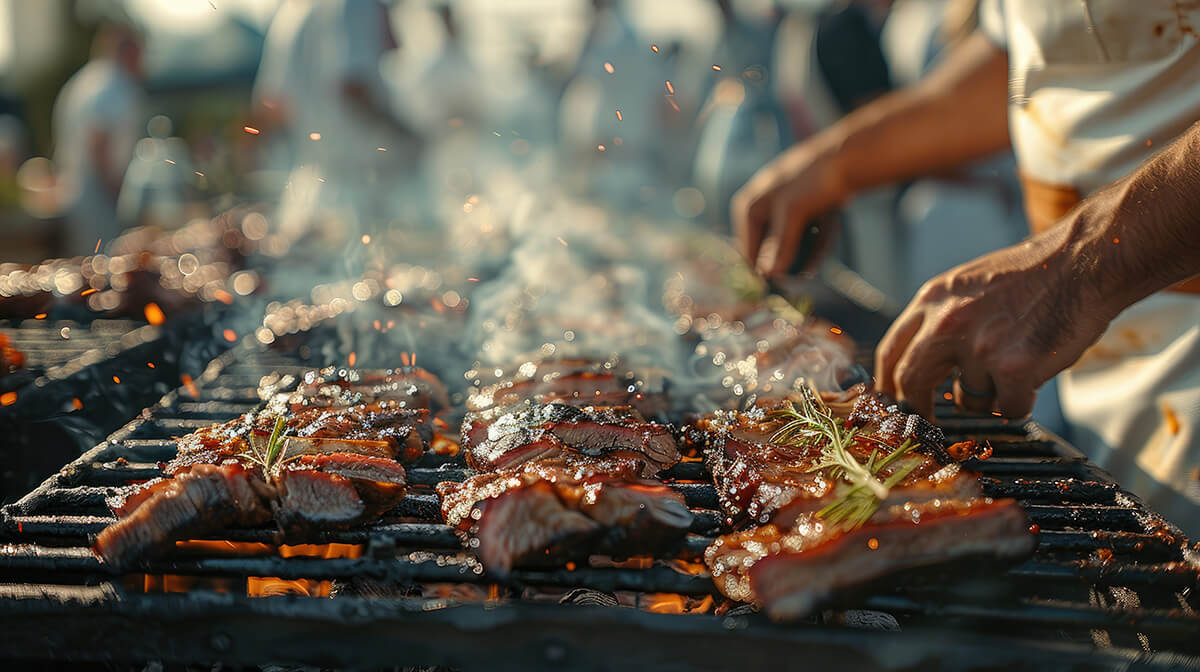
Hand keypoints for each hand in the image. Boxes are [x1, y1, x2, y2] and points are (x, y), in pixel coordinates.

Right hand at [730, 138, 846, 276]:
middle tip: (795, 284)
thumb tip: (768, 275)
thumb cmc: (812, 181)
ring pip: (790, 243)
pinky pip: (805, 235)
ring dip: (800, 258)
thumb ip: (780, 246)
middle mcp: (762, 208)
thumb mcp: (793, 215)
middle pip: (769, 249)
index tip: (774, 292)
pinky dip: (812, 247)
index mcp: (749, 207)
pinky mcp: (805, 208)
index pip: (747, 251)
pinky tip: (817, 259)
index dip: (760, 272)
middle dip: (784, 265)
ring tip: (809, 273)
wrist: (847, 155)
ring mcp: (785, 207)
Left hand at [874, 224, 1116, 418]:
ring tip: (1017, 361)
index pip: (890, 352)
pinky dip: (1024, 400)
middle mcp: (946, 324)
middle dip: (917, 411)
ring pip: (970, 400)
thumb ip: (940, 320)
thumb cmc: (1032, 275)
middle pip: (911, 383)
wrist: (1084, 260)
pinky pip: (1009, 408)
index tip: (890, 404)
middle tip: (929, 425)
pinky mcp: (1014, 369)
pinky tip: (1037, 370)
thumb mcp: (967, 286)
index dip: (886, 386)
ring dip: (991, 394)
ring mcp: (979, 348)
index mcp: (931, 301)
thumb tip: (922, 367)